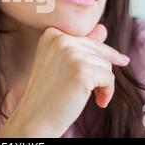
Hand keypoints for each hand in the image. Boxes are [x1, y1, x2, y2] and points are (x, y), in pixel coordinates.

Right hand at [0, 23, 129, 137]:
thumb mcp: (62, 62)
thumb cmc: (48, 91)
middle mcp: (60, 39)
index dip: (93, 60)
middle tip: (85, 88)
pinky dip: (107, 93)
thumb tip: (103, 27)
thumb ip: (81, 44)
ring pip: (106, 64)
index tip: (81, 75)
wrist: (35, 117)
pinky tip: (97, 102)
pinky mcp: (82, 71)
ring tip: (86, 94)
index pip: (88, 41)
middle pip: (98, 51)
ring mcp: (71, 54)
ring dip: (102, 83)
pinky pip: (109, 78)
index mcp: (52, 33)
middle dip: (97, 71)